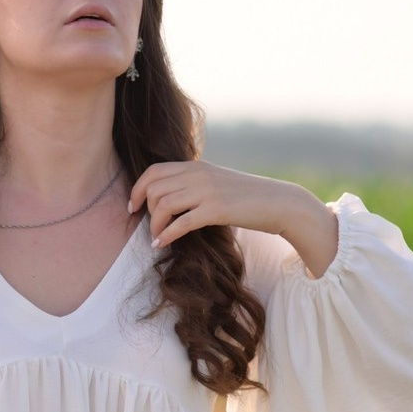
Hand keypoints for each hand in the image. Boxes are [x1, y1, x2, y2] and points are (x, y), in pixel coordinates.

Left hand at [127, 160, 338, 276]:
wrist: (279, 202)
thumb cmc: (246, 197)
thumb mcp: (216, 182)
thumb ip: (193, 184)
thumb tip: (168, 197)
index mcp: (196, 166)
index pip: (154, 171)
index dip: (137, 189)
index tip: (132, 206)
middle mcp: (199, 174)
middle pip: (154, 189)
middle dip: (145, 210)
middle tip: (148, 227)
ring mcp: (207, 191)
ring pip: (163, 205)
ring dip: (155, 225)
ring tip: (156, 237)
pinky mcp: (216, 210)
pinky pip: (180, 223)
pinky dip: (166, 235)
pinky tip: (161, 245)